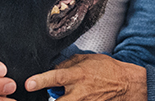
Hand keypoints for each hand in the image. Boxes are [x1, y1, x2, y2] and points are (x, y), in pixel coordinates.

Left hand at [25, 54, 146, 100]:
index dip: (41, 80)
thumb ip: (68, 63)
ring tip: (69, 92)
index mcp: (78, 75)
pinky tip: (74, 95)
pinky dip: (71, 100)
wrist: (126, 84)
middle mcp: (80, 92)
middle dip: (50, 99)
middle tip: (46, 92)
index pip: (56, 77)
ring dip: (63, 99)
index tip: (29, 84)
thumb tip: (52, 68)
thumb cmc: (107, 69)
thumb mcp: (87, 59)